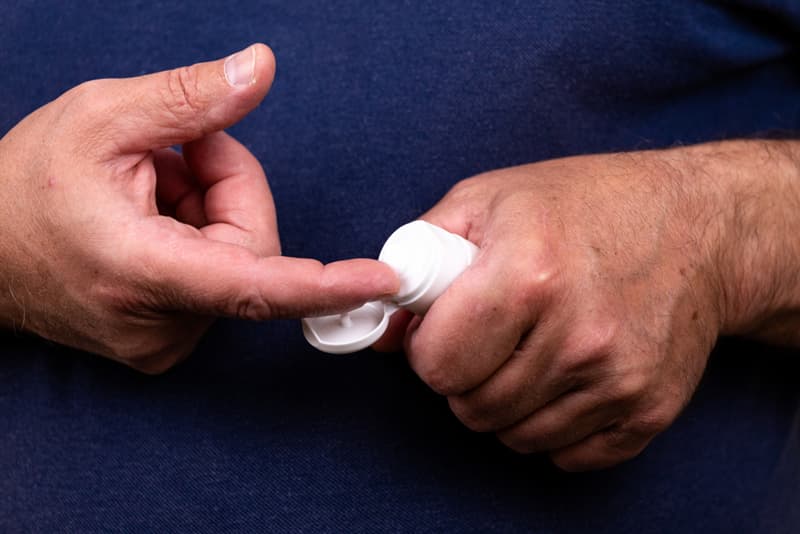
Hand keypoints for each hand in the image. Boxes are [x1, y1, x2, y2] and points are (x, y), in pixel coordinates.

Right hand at [0, 44, 397, 372]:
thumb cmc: (24, 187)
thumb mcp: (103, 117)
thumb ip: (191, 98)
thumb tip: (261, 69)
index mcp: (141, 271)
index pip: (254, 286)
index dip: (326, 284)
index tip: (381, 284)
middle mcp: (159, 322)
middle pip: (252, 246)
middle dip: (225, 186)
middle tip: (172, 160)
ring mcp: (163, 340)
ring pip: (238, 260)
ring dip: (207, 210)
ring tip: (148, 191)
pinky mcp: (165, 342)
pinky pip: (219, 282)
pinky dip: (198, 239)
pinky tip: (152, 221)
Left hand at [376, 142, 799, 469]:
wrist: (699, 225)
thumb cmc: (586, 205)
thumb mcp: (490, 200)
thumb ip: (421, 258)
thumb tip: (384, 332)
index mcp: (529, 274)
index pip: (438, 363)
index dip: (430, 348)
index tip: (447, 329)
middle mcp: (577, 334)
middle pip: (472, 407)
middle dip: (465, 377)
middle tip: (490, 337)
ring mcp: (618, 378)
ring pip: (514, 436)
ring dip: (505, 403)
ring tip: (528, 351)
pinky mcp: (648, 409)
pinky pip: (567, 454)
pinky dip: (551, 426)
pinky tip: (562, 378)